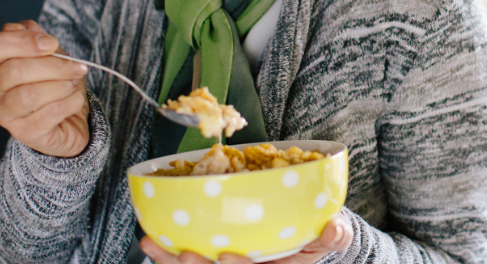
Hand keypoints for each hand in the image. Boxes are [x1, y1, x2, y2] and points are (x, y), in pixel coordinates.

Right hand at [0, 19, 90, 156]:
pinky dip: (69, 103)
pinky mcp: (23, 133)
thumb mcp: (52, 56)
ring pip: (27, 96)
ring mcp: (4, 113)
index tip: (52, 43)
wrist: (70, 119)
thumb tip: (29, 29)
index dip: (22, 41)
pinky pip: (47, 115)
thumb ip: (39, 41)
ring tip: (74, 84)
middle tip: (77, 67)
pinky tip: (75, 100)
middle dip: (53, 66)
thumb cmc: (56, 83)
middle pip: (13, 71)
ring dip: (60, 86)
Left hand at [139, 213, 352, 263]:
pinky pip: (183, 259)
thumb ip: (335, 235)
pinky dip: (165, 253)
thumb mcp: (332, 237)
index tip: (227, 256)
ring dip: (169, 262)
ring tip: (151, 245)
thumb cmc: (315, 237)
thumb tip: (336, 226)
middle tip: (183, 256)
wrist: (305, 236)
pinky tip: (150, 241)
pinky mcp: (210, 257)